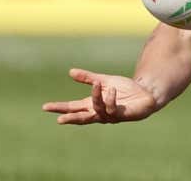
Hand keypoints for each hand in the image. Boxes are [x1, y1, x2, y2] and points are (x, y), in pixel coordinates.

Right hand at [41, 68, 159, 124]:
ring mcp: (110, 116)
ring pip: (97, 110)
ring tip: (97, 85)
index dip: (60, 108)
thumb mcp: (104, 80)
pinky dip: (109, 99)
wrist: (145, 93)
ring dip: (96, 98)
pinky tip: (111, 90)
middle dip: (70, 118)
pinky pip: (112, 109)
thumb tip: (70, 72)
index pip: (73, 108)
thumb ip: (88, 78)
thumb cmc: (124, 89)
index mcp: (92, 105)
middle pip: (81, 117)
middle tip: (59, 120)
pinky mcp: (121, 115)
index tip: (45, 107)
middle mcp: (99, 113)